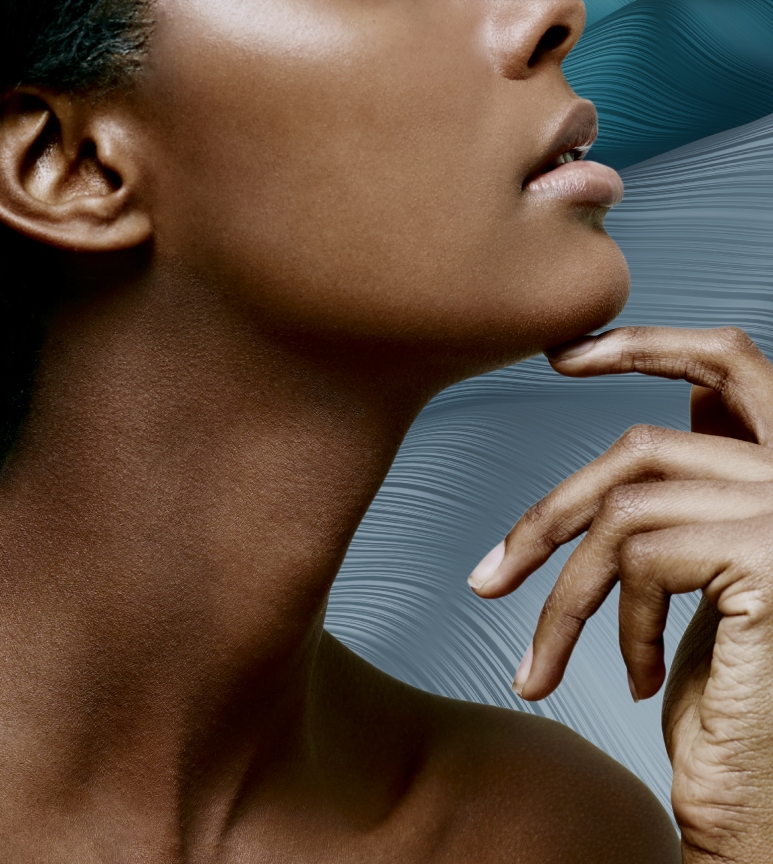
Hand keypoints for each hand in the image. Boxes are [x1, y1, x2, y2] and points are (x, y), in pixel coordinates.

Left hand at [468, 326, 772, 863]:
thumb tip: (666, 413)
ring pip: (622, 508)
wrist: (770, 797)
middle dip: (549, 515)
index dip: (647, 344)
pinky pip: (640, 556)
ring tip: (545, 663)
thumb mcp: (713, 576)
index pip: (730, 364)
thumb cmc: (740, 696)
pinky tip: (631, 674)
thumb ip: (703, 493)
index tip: (565, 353)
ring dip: (567, 593)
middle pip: (641, 449)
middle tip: (488, 580)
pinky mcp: (770, 557)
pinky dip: (615, 620)